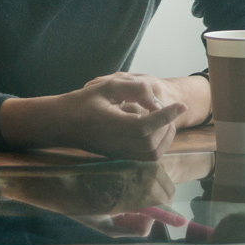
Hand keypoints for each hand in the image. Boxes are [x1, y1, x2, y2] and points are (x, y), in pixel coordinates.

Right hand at [0, 74, 191, 158]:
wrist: (63, 123)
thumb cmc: (84, 101)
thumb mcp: (107, 86)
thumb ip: (134, 89)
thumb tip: (156, 101)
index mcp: (110, 123)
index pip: (144, 126)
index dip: (165, 116)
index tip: (181, 105)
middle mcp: (114, 143)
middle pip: (151, 142)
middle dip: (166, 125)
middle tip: (169, 109)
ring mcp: (118, 153)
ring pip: (152, 154)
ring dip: (165, 137)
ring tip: (166, 120)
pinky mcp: (121, 157)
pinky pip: (147, 158)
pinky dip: (159, 145)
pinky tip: (157, 130)